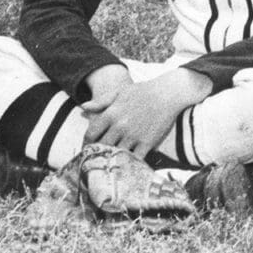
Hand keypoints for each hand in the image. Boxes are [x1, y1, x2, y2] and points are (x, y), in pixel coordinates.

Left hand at [81, 67, 209, 155]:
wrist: (169, 92)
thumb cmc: (144, 90)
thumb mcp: (120, 92)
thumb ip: (101, 102)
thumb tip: (83, 107)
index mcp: (111, 114)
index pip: (90, 134)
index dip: (86, 143)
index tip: (88, 147)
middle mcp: (120, 126)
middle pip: (101, 146)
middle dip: (98, 152)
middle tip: (98, 157)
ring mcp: (134, 135)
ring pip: (116, 153)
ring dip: (113, 157)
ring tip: (111, 162)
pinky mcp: (147, 142)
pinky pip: (135, 158)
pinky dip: (130, 161)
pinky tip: (128, 162)